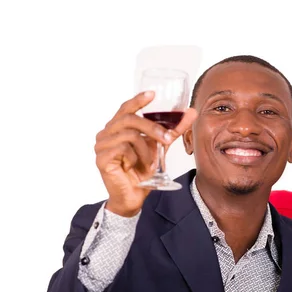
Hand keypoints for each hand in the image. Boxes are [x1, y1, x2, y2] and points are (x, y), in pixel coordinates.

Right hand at [94, 91, 197, 216]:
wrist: (132, 198)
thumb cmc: (142, 172)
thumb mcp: (160, 148)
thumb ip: (172, 130)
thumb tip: (190, 112)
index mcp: (117, 128)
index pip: (126, 108)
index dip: (138, 99)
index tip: (153, 94)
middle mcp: (106, 133)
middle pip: (129, 119)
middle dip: (152, 127)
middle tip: (168, 139)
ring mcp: (101, 145)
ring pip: (129, 134)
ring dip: (145, 149)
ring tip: (150, 162)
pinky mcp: (101, 158)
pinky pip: (123, 149)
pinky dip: (135, 158)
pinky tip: (134, 167)